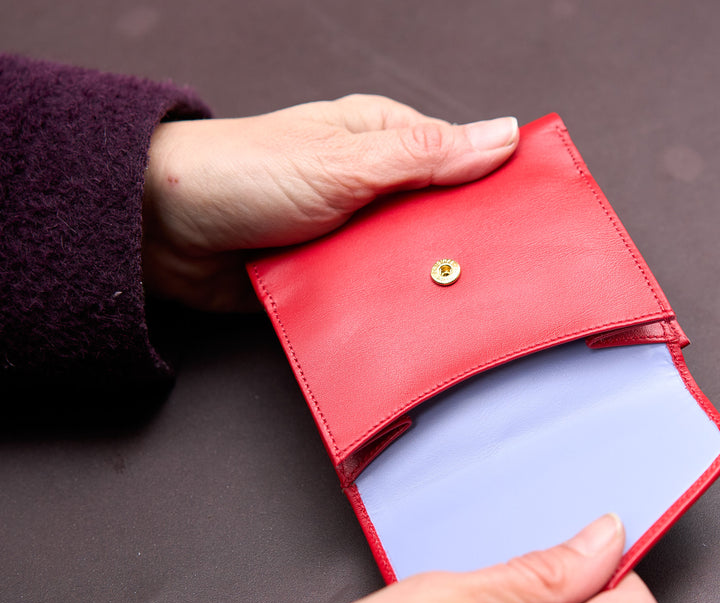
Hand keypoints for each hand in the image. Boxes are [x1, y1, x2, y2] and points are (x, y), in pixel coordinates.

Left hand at [142, 95, 518, 310]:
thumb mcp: (344, 160)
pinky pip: (370, 296)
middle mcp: (368, 189)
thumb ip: (424, 155)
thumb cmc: (244, 172)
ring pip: (405, 265)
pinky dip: (382, 308)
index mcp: (380, 144)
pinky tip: (402, 322)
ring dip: (416, 283)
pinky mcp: (329, 277)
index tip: (526, 218)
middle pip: (435, 221)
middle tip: (489, 276)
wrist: (165, 231)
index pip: (458, 162)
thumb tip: (500, 136)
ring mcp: (349, 236)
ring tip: (449, 306)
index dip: (493, 188)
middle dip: (455, 248)